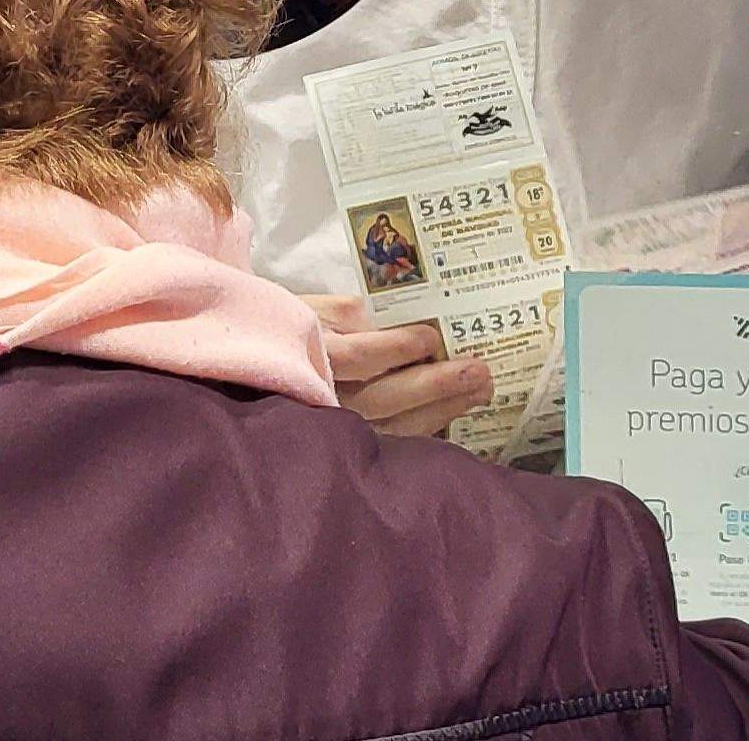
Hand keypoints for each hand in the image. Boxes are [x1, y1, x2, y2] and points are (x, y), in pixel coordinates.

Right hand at [309, 295, 495, 439]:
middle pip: (383, 397)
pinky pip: (396, 436)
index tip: (432, 337)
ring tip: (480, 389)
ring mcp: (339, 425)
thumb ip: (355, 313)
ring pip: (395, 423)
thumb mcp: (317, 309)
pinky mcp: (354, 439)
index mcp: (313, 355)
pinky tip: (457, 407)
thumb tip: (409, 319)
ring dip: (443, 407)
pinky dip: (430, 422)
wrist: (267, 366)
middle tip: (477, 370)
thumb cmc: (299, 330)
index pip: (359, 356)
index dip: (397, 348)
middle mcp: (325, 397)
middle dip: (434, 385)